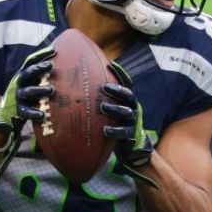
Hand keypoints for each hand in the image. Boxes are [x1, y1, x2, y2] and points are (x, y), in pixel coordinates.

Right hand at [0, 46, 54, 131]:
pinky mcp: (18, 110)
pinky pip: (26, 112)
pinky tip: (43, 114)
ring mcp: (18, 96)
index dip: (41, 55)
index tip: (53, 50)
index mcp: (23, 75)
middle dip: (38, 68)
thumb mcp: (29, 82)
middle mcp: (19, 83)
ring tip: (51, 89)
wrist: (3, 113)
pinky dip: (34, 113)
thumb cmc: (24, 94)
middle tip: (50, 65)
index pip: (30, 61)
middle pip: (28, 73)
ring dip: (40, 90)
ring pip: (28, 92)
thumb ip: (40, 74)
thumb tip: (57, 60)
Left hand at [100, 62, 155, 182]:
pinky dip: (115, 130)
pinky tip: (105, 130)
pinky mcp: (131, 135)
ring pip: (126, 112)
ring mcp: (133, 121)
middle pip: (128, 95)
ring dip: (114, 109)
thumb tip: (78, 87)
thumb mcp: (111, 110)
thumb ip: (101, 99)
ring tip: (102, 107)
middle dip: (117, 90)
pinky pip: (124, 132)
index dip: (120, 73)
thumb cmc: (115, 124)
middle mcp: (133, 108)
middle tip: (103, 87)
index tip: (110, 64)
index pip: (127, 83)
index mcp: (128, 100)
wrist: (130, 147)